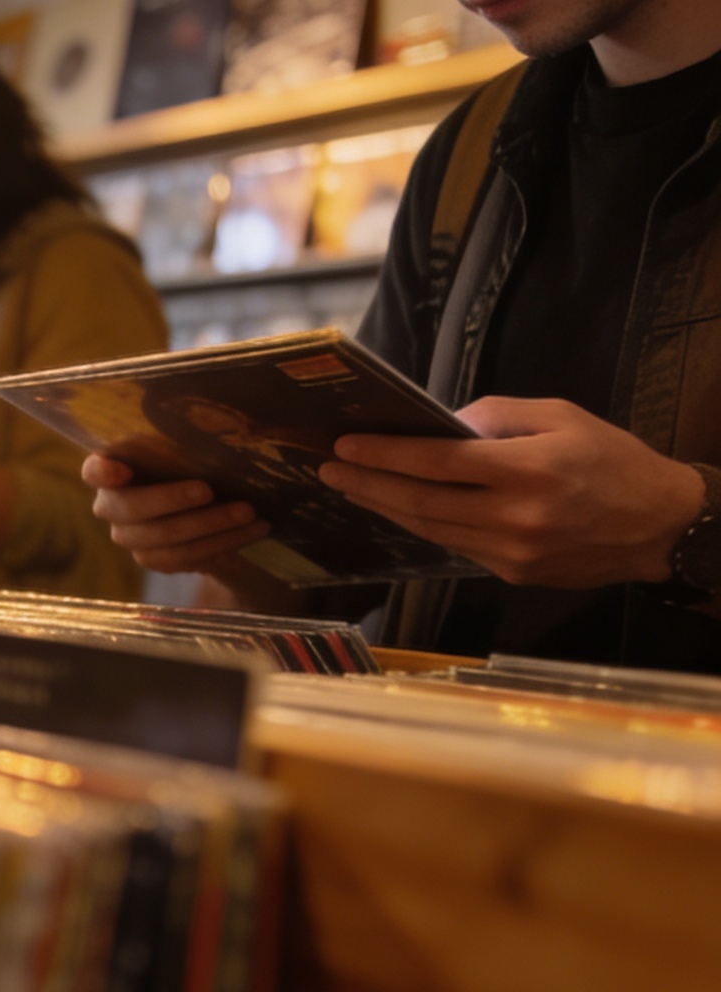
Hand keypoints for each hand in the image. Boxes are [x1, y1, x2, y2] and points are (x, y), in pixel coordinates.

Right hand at [82, 454, 270, 574]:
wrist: (206, 507)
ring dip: (210, 525)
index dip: (102, 472)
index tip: (122, 471)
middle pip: (130, 509)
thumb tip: (225, 420)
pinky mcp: (154, 559)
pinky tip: (255, 529)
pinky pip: (186, 557)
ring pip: (164, 537)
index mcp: (111, 470)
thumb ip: (185, 440)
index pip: (93, 471)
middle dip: (171, 500)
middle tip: (209, 491)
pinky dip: (225, 542)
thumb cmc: (192, 464)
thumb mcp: (187, 448)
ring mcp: (130, 537)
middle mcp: (111, 506)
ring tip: (248, 512)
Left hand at [322, 397, 704, 586]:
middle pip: (420, 502)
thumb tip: (441, 424)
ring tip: (352, 485)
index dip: (384, 453)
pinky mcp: (512, 574)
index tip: (345, 444)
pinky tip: (399, 508)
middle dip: (367, 483)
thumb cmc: (612, 461)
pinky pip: (455, 545)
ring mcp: (511, 552)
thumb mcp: (561, 417)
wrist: (661, 526)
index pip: (436, 462)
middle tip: (328, 468)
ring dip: (384, 507)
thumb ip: (496, 417)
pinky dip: (423, 525)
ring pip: (430, 529)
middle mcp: (516, 517)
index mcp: (528, 470)